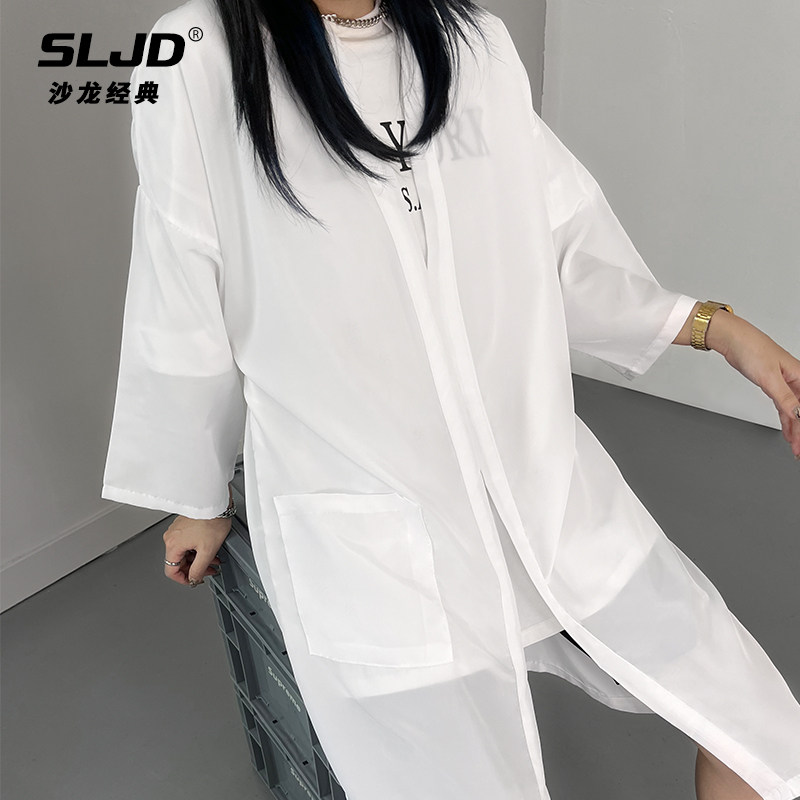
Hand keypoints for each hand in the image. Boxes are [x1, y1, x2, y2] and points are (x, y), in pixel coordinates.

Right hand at [163, 515, 230, 586]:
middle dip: (195, 568)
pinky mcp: (184, 524)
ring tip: (213, 559)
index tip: (194, 581)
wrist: (216, 502)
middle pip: (179, 562)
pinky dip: (197, 549)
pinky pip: (187, 542)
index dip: (184, 580)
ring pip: (185, 552)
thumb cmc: (212, 520)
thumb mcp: (208, 551)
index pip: (171, 571)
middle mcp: (171, 536)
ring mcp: (177, 530)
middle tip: (210, 570)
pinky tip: (209, 548)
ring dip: (198, 559)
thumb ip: (199, 569)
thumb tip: (194, 578)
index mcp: (173, 544)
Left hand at [706, 311, 799, 458]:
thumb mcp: (768, 377)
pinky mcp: (772, 384)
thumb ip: (784, 397)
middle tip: (799, 450)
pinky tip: (788, 430)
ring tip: (795, 446)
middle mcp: (795, 380)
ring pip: (793, 411)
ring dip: (795, 429)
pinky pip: (783, 406)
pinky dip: (786, 419)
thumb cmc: (751, 349)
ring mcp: (784, 383)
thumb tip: (797, 413)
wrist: (733, 339)